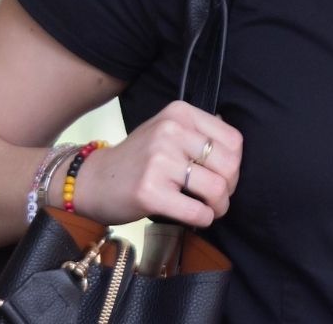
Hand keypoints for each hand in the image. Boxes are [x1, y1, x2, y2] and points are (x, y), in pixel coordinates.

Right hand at [66, 100, 242, 226]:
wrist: (95, 179)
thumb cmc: (140, 158)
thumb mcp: (168, 130)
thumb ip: (200, 133)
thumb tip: (236, 148)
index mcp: (180, 113)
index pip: (234, 140)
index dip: (235, 164)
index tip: (223, 175)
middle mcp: (170, 130)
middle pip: (229, 165)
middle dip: (229, 188)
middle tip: (217, 197)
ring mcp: (159, 160)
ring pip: (216, 189)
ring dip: (218, 206)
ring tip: (208, 208)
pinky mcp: (149, 191)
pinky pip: (197, 211)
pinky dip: (203, 219)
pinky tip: (194, 216)